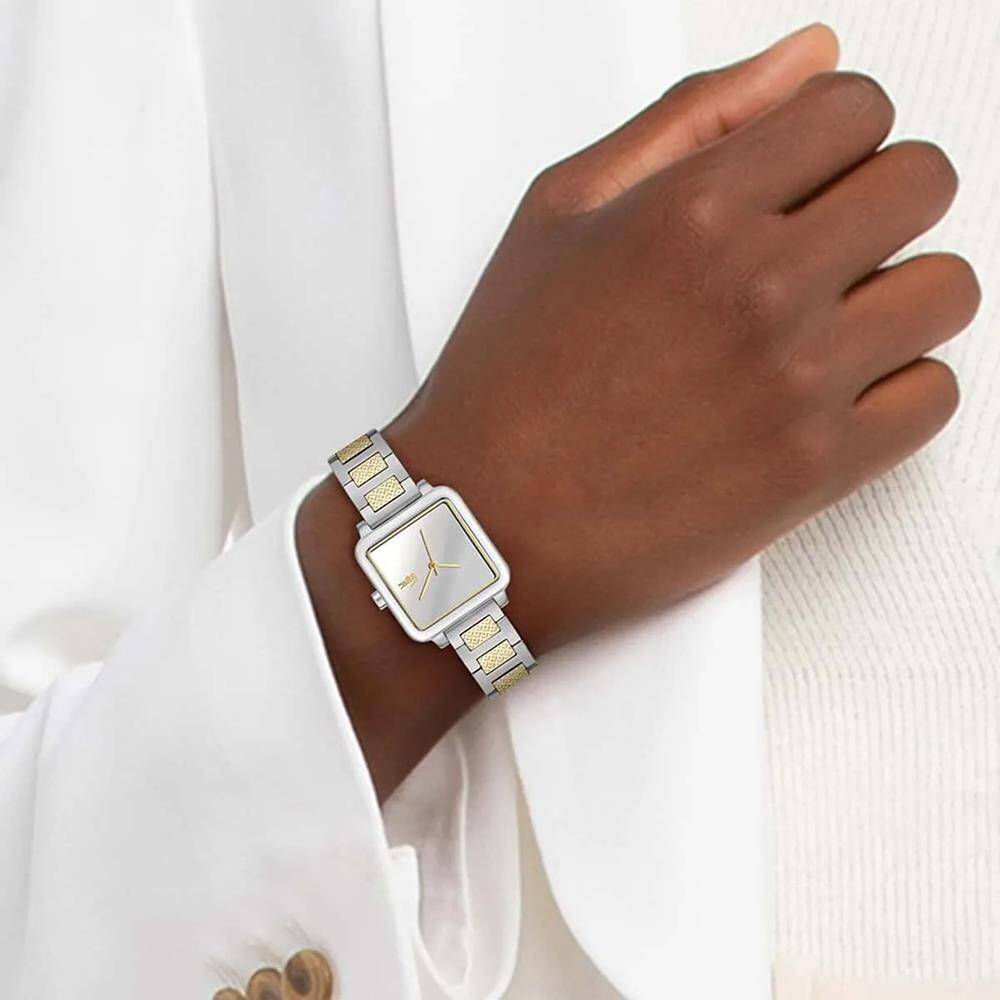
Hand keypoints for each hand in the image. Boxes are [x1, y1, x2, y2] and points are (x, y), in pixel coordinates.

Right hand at [387, 24, 977, 652]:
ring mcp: (795, 382)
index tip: (808, 177)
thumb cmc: (507, 381)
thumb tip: (804, 57)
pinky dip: (900, 388)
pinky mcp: (814, 470)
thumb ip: (690, 122)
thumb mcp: (561, 214)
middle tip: (823, 246)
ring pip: (945, 291)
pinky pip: (933, 397)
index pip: (854, 110)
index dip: (836, 138)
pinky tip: (832, 393)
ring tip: (827, 326)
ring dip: (899, 295)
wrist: (486, 522)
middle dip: (880, 202)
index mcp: (693, 210)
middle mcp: (757, 288)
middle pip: (921, 185)